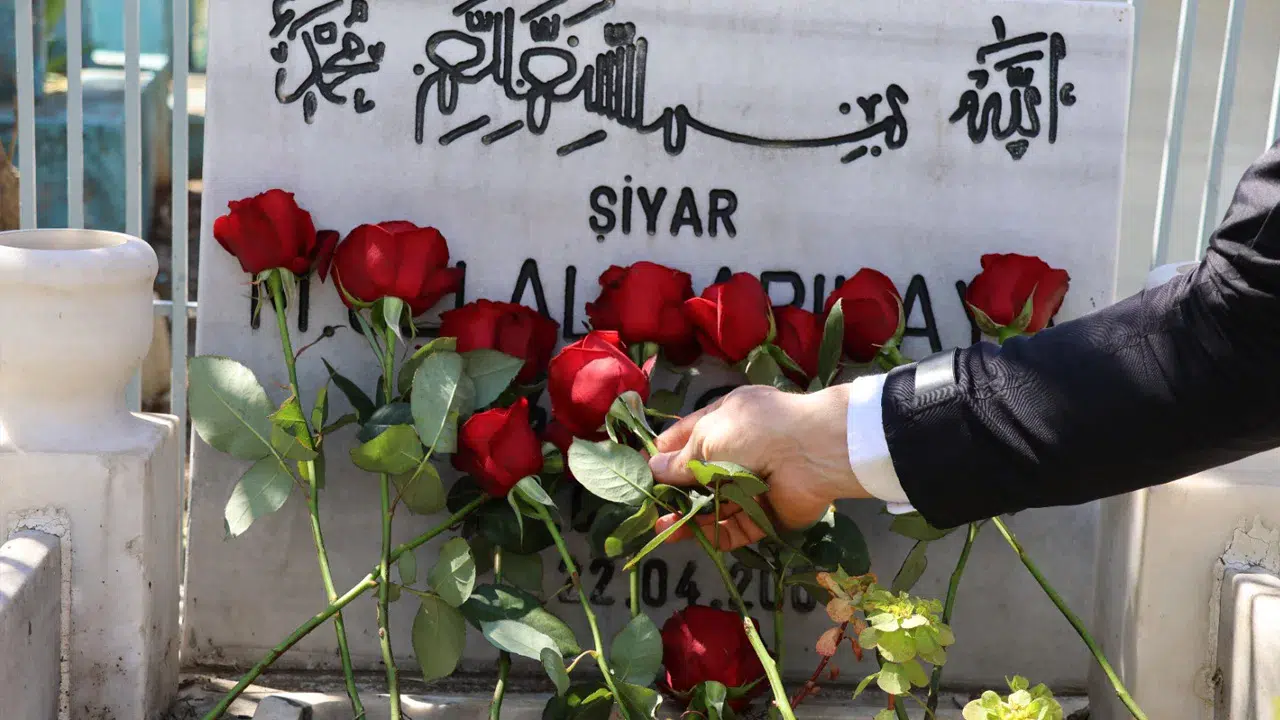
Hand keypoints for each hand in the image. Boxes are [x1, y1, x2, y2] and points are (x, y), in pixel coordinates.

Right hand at [647, 384, 870, 550]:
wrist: (810, 453)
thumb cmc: (752, 431)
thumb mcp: (707, 438)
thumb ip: (680, 461)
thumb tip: (653, 469)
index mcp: (725, 421)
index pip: (687, 437)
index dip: (663, 454)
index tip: (639, 470)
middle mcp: (739, 452)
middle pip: (699, 476)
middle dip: (673, 491)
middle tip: (646, 506)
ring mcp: (753, 485)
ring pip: (714, 505)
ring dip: (687, 516)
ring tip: (659, 527)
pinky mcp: (767, 514)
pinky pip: (735, 527)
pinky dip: (712, 533)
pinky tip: (685, 537)